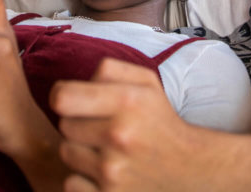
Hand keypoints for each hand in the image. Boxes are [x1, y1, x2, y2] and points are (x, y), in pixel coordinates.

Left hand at [51, 59, 197, 190]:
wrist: (189, 167)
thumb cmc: (160, 120)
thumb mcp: (145, 83)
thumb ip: (109, 70)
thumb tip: (77, 81)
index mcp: (127, 101)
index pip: (62, 98)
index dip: (61, 97)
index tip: (71, 102)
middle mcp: (119, 135)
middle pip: (64, 125)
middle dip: (78, 124)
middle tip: (99, 128)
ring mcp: (113, 170)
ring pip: (66, 153)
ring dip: (80, 151)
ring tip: (103, 149)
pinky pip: (71, 183)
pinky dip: (83, 179)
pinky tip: (103, 172)